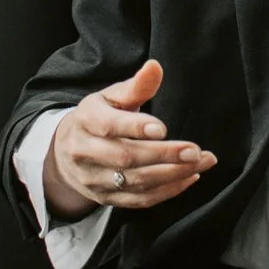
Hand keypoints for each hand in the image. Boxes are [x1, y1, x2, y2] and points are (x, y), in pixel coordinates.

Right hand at [42, 60, 215, 219]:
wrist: (67, 151)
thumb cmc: (99, 116)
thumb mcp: (112, 96)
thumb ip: (136, 85)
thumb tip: (155, 67)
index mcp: (86, 119)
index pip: (109, 125)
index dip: (136, 127)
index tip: (163, 129)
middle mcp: (85, 152)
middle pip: (125, 157)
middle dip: (163, 155)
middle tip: (194, 151)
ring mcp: (94, 179)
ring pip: (135, 181)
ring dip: (173, 174)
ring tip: (200, 162)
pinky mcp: (105, 198)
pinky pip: (139, 200)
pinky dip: (167, 191)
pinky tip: (189, 177)